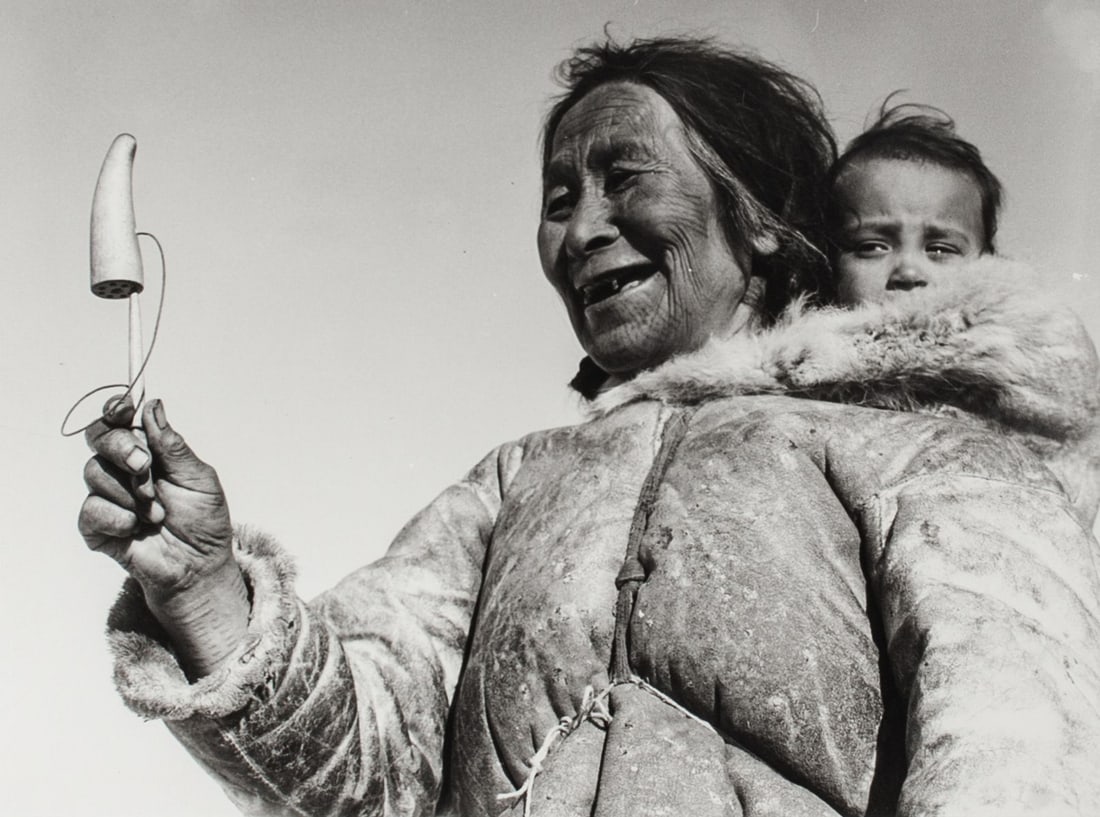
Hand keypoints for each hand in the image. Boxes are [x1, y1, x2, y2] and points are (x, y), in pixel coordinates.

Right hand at [80, 398, 248, 677]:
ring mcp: (108, 497)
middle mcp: (124, 470)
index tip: (124, 406)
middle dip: (122, 448)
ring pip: (94, 472)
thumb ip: (173, 445)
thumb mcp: (199, 478)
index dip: (117, 408)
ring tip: (157, 512)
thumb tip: (154, 406)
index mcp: (149, 452)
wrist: (200, 567)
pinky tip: (137, 528)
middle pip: (99, 438)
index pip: (121, 420)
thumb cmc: (204, 522)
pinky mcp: (96, 527)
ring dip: (130, 492)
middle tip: (145, 467)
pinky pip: (91, 510)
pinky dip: (117, 517)